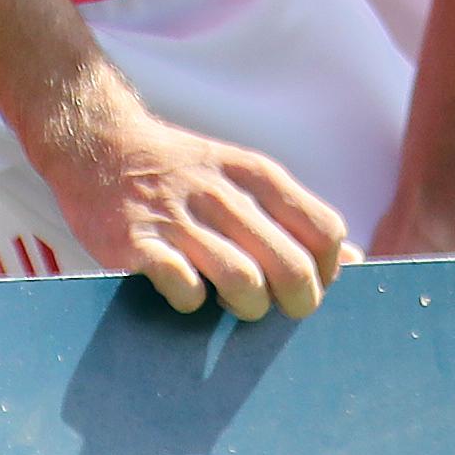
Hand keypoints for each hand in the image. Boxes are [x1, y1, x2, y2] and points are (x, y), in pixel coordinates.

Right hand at [35, 87, 352, 317]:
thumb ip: (295, 217)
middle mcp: (223, 193)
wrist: (98, 145)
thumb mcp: (245, 180)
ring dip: (246, 307)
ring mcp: (178, 218)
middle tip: (279, 309)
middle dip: (296, 302)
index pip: (325, 231)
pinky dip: (193, 302)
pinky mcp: (137, 243)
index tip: (310, 282)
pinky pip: (183, 288)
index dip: (328, 270)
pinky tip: (187, 292)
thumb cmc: (185, 174)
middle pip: (291, 265)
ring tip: (233, 303)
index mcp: (257, 174)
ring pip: (243, 281)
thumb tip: (355, 263)